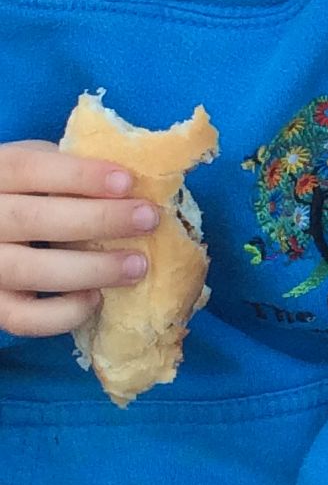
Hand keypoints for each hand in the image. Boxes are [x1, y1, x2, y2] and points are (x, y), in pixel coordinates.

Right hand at [0, 139, 156, 340]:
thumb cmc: (31, 192)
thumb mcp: (41, 167)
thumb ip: (70, 168)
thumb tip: (137, 180)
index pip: (27, 169)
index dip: (78, 175)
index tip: (127, 182)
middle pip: (31, 219)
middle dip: (98, 220)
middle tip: (148, 220)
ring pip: (28, 270)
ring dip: (92, 268)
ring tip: (138, 266)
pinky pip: (22, 318)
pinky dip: (63, 312)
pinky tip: (95, 298)